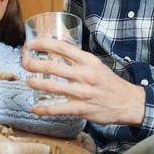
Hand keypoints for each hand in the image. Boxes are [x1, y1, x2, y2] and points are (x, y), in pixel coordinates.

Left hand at [23, 38, 145, 125]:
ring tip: (28, 81)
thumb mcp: (97, 66)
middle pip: (52, 66)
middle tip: (26, 64)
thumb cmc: (110, 83)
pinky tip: (34, 109)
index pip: (63, 47)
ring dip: (35, 83)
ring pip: (51, 86)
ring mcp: (82, 93)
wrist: (128, 103)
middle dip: (34, 64)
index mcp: (88, 61)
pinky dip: (42, 109)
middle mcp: (84, 75)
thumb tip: (58, 55)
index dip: (44, 44)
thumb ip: (79, 61)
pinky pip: (57, 109)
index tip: (32, 44)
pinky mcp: (81, 109)